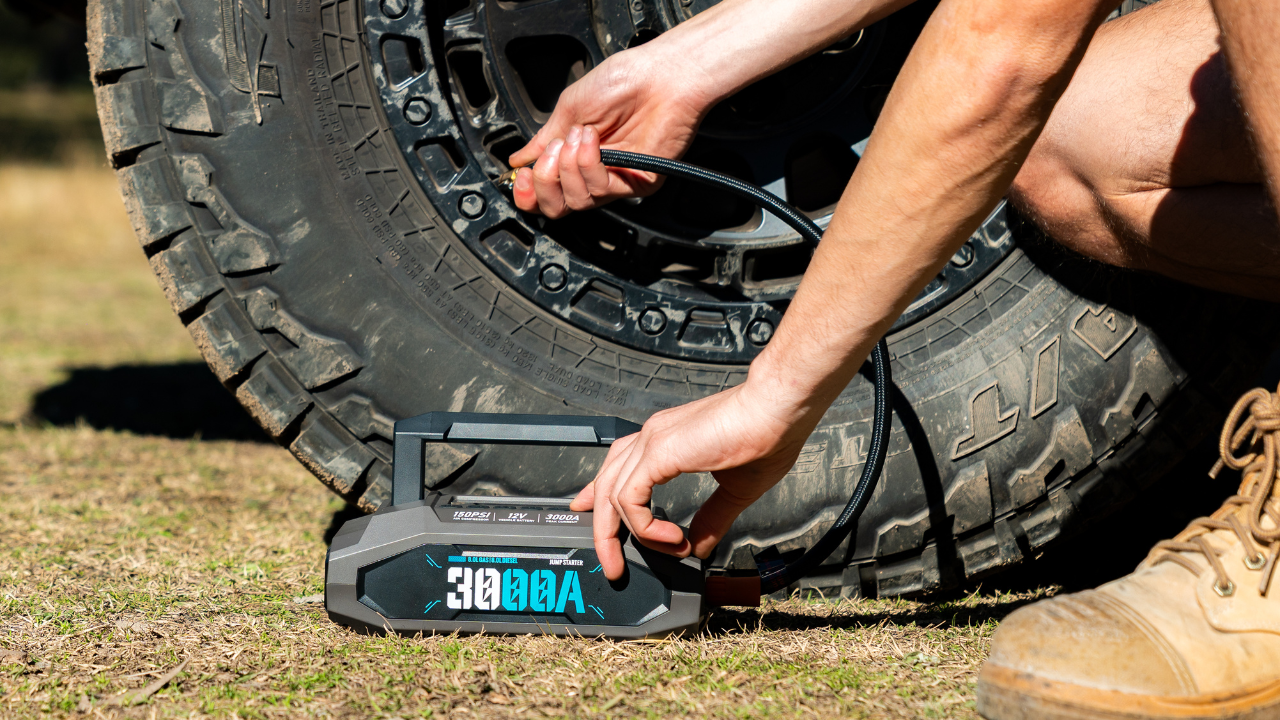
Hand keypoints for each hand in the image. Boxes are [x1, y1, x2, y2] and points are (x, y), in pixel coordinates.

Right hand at [507, 48, 713, 217]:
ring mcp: (615, 180)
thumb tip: (519, 159)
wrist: (660, 76)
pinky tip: (592, 141)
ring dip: (567, 167)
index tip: (521, 175)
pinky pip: (600, 190)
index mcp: (575, 157)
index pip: (546, 193)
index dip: (528, 192)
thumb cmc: (622, 82)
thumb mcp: (569, 109)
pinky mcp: (636, 184)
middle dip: (545, 182)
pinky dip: (588, 163)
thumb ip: (543, 139)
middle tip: (549, 154)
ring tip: (577, 136)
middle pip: (557, 207)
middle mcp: (594, 173)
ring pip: (576, 202)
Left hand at [569, 381, 819, 579]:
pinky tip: (671, 537)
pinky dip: (645, 526)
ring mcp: (652, 441)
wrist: (779, 408)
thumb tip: (701, 545)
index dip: (598, 494)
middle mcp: (653, 436)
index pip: (617, 466)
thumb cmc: (767, 433)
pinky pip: (631, 498)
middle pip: (605, 485)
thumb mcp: (736, 489)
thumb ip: (713, 518)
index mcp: (667, 439)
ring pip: (612, 495)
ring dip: (634, 535)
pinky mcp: (659, 452)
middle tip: (612, 562)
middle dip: (603, 529)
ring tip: (669, 549)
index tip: (589, 513)